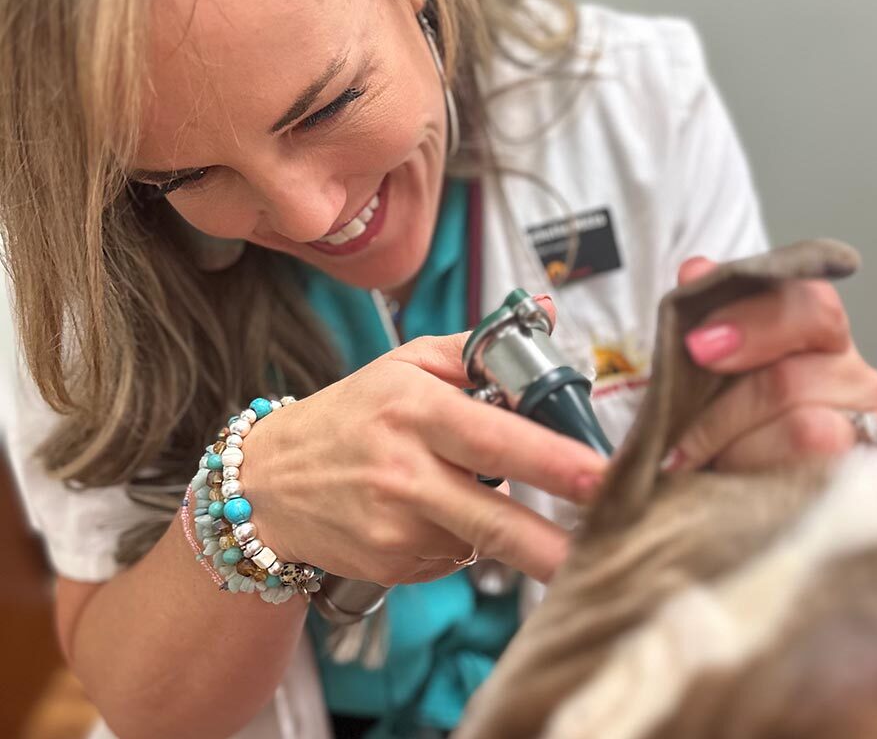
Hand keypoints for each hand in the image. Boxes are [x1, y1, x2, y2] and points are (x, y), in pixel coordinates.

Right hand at [243, 303, 605, 584]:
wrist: (266, 483)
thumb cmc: (350, 415)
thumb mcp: (407, 364)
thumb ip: (481, 346)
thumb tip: (549, 312)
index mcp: (414, 412)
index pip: (495, 438)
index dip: (553, 459)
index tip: (602, 474)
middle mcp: (404, 475)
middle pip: (497, 518)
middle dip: (556, 541)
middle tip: (606, 547)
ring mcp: (396, 530)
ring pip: (483, 536)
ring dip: (495, 517)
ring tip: (452, 483)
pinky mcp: (393, 569)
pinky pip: (455, 555)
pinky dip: (459, 534)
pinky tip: (425, 510)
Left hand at [664, 256, 876, 470]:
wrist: (746, 495)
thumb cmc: (728, 419)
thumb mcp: (704, 367)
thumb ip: (703, 314)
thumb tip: (696, 271)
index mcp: (822, 333)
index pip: (810, 306)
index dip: (752, 323)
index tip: (698, 347)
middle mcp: (861, 377)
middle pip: (790, 380)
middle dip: (722, 415)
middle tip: (684, 441)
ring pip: (806, 433)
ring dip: (740, 453)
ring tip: (714, 468)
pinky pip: (817, 478)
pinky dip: (765, 483)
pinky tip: (741, 488)